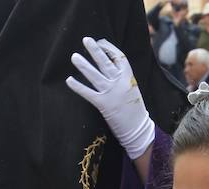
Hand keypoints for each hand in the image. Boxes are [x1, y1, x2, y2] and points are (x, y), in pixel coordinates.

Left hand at [66, 37, 155, 159]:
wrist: (139, 128)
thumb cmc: (135, 109)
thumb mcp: (132, 88)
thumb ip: (122, 78)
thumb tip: (110, 66)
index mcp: (129, 77)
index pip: (119, 57)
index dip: (109, 48)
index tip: (100, 42)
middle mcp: (120, 82)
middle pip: (106, 62)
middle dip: (95, 50)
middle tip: (85, 40)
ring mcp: (112, 93)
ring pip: (95, 75)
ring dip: (83, 65)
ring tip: (74, 56)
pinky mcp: (104, 104)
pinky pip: (88, 93)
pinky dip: (78, 86)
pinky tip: (69, 80)